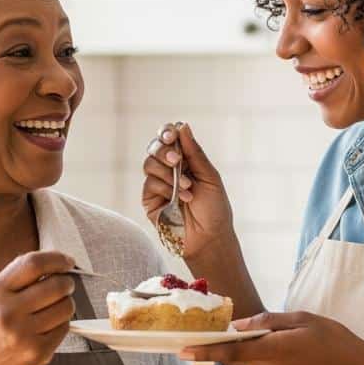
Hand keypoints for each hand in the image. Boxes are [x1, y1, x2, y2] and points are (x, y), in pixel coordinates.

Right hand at [0, 250, 75, 364]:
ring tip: (55, 308)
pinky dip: (62, 324)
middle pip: (56, 285)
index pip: (33, 264)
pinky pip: (65, 327)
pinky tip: (48, 327)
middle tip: (66, 285)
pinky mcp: (38, 351)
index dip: (56, 259)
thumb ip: (19, 277)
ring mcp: (24, 333)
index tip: (67, 261)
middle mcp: (8, 311)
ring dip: (67, 304)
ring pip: (66, 306)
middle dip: (67, 283)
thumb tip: (54, 261)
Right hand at [142, 122, 234, 259]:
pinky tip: (181, 199)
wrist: (209, 238)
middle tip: (177, 161)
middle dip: (164, 151)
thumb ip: (194, 153)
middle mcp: (169, 169)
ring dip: (168, 173)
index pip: (170, 138)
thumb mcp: (209, 176)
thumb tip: (183, 126)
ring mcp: (158, 184)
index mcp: (185, 160)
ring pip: (149, 163)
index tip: (173, 134)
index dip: (167, 132)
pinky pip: (150, 183)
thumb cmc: (214, 209)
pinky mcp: (149, 199)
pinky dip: (166, 188)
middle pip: (155, 147)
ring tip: (187, 187)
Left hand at [178, 310, 363, 364]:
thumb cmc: (333, 339)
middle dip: (221, 346)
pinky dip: (261, 358)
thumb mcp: (301, 319)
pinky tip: (282, 350)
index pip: (230, 351)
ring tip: (274, 337)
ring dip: (248, 350)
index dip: (203, 351)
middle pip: (235, 357)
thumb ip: (267, 321)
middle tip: (208, 332)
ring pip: (248, 363)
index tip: (181, 351)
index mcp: (274, 351)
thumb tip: (238, 325)